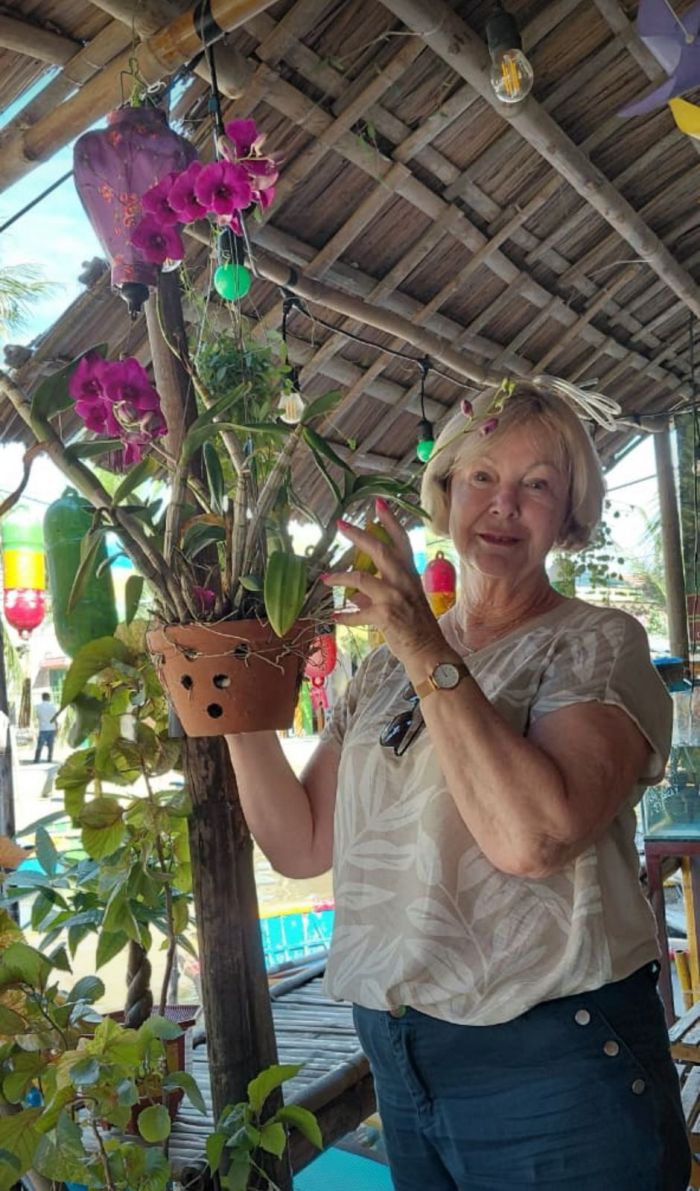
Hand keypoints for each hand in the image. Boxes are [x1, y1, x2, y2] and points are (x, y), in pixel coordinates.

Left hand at [321, 499, 445, 666]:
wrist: (429, 652)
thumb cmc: (416, 628)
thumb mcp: (403, 603)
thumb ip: (377, 595)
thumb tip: (354, 595)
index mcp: (410, 575)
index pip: (401, 541)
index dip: (390, 521)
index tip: (377, 503)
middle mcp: (404, 581)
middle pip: (380, 550)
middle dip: (359, 535)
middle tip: (341, 524)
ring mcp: (395, 597)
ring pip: (362, 578)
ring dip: (340, 577)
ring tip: (325, 579)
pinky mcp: (385, 615)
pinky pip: (357, 613)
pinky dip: (345, 616)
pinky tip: (334, 617)